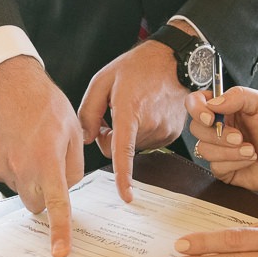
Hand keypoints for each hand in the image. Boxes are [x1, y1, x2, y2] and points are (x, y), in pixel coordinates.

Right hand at [0, 56, 84, 256]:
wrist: (6, 81)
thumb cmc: (42, 102)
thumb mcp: (72, 129)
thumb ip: (73, 166)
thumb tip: (67, 188)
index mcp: (46, 160)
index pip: (55, 205)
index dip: (59, 230)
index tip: (59, 251)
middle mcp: (20, 167)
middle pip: (34, 202)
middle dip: (43, 192)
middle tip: (46, 164)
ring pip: (17, 187)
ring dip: (25, 174)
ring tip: (27, 142)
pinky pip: (0, 174)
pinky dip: (8, 163)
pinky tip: (11, 141)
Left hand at [77, 38, 189, 202]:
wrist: (172, 60)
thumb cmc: (136, 67)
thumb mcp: (103, 81)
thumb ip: (88, 111)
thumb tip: (85, 139)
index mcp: (130, 110)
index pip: (124, 150)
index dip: (124, 175)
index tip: (126, 196)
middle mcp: (150, 124)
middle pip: (118, 149)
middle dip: (110, 137)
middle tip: (110, 115)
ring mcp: (164, 131)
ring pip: (132, 147)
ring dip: (126, 134)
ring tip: (132, 107)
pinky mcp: (171, 134)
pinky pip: (146, 142)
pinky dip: (140, 132)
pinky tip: (145, 111)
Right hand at [185, 86, 257, 191]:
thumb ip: (238, 95)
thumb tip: (213, 104)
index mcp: (223, 108)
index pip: (194, 103)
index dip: (196, 110)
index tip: (210, 117)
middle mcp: (217, 127)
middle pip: (195, 128)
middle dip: (219, 135)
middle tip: (240, 137)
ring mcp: (218, 149)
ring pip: (204, 149)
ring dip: (230, 151)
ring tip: (251, 150)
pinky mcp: (222, 168)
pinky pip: (216, 166)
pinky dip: (235, 162)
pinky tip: (249, 159)